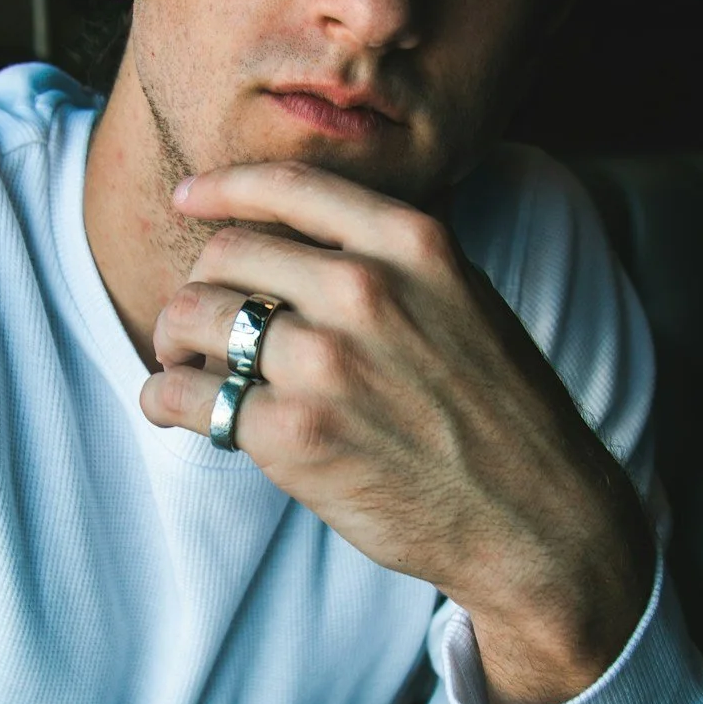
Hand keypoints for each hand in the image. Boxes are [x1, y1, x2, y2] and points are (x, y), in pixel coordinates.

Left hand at [140, 161, 654, 703]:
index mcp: (410, 243)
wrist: (535, 516)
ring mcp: (325, 361)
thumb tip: (294, 241)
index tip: (189, 200)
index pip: (287, 186)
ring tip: (188, 369)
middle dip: (199, 286)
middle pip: (225, 254)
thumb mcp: (463, 299)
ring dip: (174, 344)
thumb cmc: (498, 413)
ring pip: (192, 318)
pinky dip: (167, 401)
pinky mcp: (294, 435)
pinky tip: (180, 413)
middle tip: (199, 325)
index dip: (221, 189)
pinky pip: (186, 396)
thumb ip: (389, 260)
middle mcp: (364, 288)